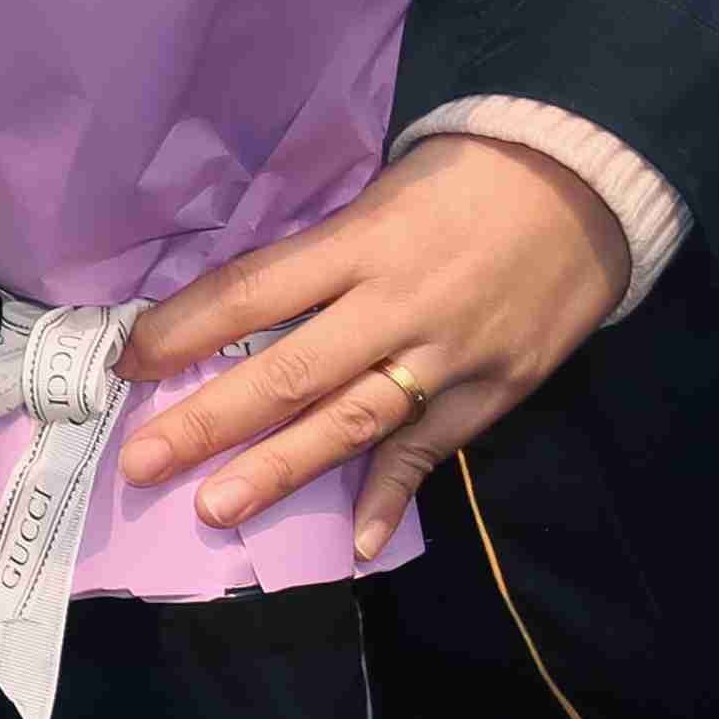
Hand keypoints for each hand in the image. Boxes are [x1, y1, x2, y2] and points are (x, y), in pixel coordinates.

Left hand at [118, 135, 632, 566]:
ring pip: (350, 420)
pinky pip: (432, 451)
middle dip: (209, 421)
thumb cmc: (469, 174)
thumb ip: (322, 253)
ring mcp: (448, 353)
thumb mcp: (383, 190)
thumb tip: (240, 307)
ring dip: (280, 471)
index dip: (183, 331)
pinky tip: (357, 544)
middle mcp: (397, 303)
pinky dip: (393, 498)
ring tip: (216, 508)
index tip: (127, 362)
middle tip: (141, 462)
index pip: (251, 293)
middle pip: (289, 371)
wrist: (590, 182)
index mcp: (360, 242)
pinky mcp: (495, 388)